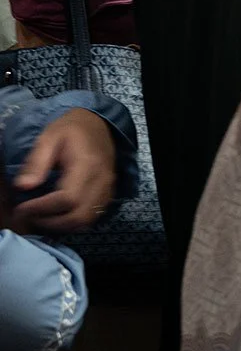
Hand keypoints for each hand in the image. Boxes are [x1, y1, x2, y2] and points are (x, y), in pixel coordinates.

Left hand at [13, 108, 116, 233]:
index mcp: (87, 165)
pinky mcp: (109, 194)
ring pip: (87, 220)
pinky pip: (94, 216)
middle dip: (51, 222)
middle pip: (79, 216)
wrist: (99, 124)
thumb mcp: (48, 137)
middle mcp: (102, 181)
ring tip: (41, 219)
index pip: (67, 198)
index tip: (21, 209)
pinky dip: (74, 222)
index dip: (42, 208)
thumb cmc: (71, 129)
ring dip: (62, 226)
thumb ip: (36, 162)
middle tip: (29, 217)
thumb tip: (23, 187)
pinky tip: (58, 216)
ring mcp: (108, 189)